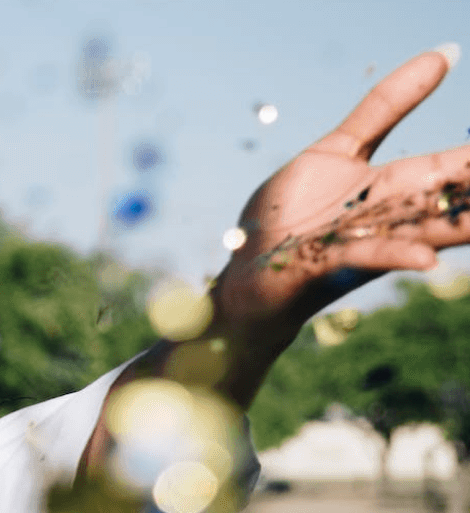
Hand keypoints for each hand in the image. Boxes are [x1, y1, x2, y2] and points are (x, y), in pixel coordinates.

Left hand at [213, 45, 467, 348]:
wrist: (250, 271)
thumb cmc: (291, 213)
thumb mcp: (337, 149)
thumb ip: (384, 107)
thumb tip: (443, 54)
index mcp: (397, 187)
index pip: (454, 167)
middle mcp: (391, 217)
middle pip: (449, 200)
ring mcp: (364, 242)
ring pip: (423, 233)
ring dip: (460, 228)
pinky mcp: (330, 263)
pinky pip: (367, 259)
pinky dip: (395, 256)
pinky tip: (425, 259)